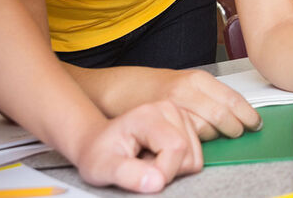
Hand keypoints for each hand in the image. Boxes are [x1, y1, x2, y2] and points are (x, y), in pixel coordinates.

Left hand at [74, 101, 202, 192]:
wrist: (98, 143)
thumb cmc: (98, 154)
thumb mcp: (102, 168)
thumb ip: (127, 174)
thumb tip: (158, 182)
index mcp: (148, 114)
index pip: (176, 148)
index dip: (163, 172)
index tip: (140, 177)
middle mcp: (169, 110)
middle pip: (188, 154)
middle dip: (166, 171)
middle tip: (140, 166)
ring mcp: (180, 117)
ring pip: (194, 158)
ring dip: (172, 169)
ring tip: (147, 162)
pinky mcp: (187, 127)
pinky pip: (195, 158)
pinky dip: (177, 165)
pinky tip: (157, 159)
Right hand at [130, 68, 261, 140]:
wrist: (125, 88)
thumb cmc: (158, 87)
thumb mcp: (188, 83)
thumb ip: (211, 95)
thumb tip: (239, 112)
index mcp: (199, 79)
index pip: (233, 98)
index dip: (248, 114)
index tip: (256, 123)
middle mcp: (188, 89)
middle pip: (223, 115)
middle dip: (236, 128)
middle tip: (240, 133)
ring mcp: (175, 104)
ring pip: (207, 128)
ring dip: (217, 135)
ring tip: (218, 136)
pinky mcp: (163, 119)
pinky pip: (188, 135)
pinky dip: (198, 141)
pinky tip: (199, 139)